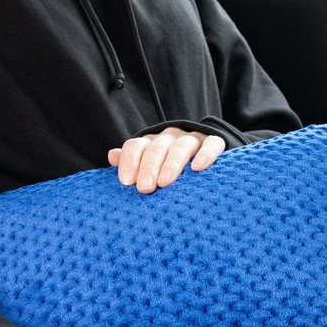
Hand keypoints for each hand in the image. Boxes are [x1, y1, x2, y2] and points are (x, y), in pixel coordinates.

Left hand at [107, 127, 226, 193]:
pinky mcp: (214, 142)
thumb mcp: (149, 166)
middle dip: (149, 167)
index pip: (136, 146)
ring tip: (165, 182)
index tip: (126, 182)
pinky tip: (198, 168)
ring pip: (181, 146)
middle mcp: (170, 138)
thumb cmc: (170, 169)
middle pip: (157, 147)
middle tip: (145, 188)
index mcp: (151, 143)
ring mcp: (193, 139)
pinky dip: (205, 154)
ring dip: (172, 163)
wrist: (206, 156)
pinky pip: (211, 144)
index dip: (129, 161)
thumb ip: (132, 162)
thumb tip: (112, 156)